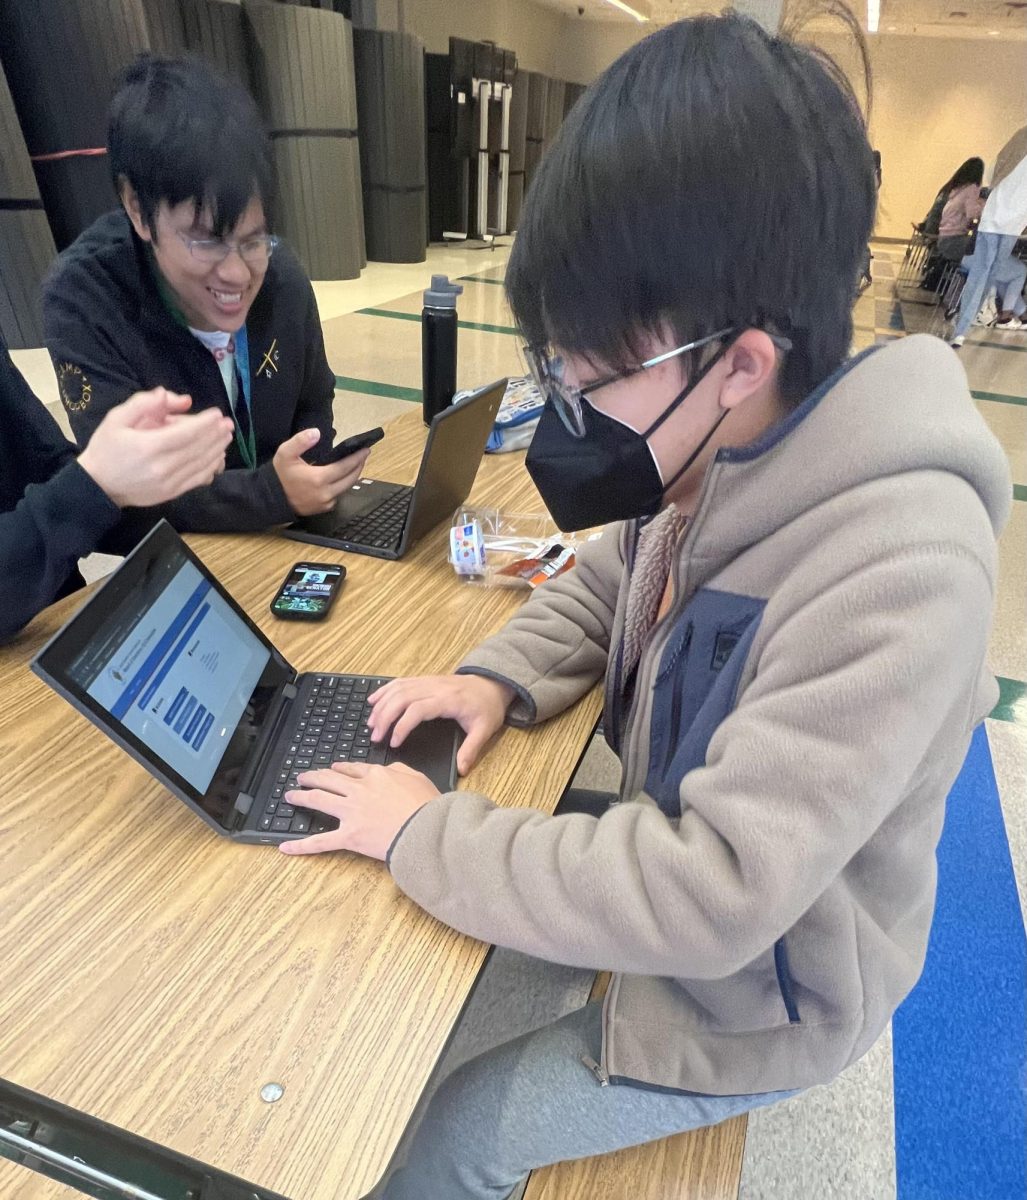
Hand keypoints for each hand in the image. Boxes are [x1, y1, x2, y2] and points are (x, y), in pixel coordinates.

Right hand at [78, 389, 233, 507]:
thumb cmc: (107, 448)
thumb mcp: (117, 418)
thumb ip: (143, 404)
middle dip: (216, 434)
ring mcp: (169, 483)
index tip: (217, 414)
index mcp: (148, 446)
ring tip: (226, 436)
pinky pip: (198, 480)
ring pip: (201, 464)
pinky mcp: (172, 494)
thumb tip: (169, 396)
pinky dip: (210, 467)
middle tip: (228, 423)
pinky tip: (218, 457)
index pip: (186, 434)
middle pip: (198, 448)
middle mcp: (162, 466)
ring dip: (217, 449)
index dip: (205, 423)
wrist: (98, 485)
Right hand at [273, 428, 369, 515]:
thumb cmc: (279, 474)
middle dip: (359, 466)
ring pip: (345, 488)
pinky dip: (342, 486)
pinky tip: (341, 478)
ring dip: (352, 476)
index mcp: (319, 478)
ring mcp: (325, 503)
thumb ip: (301, 441)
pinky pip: (337, 496)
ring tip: (354, 464)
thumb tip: (316, 432)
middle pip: (350, 479)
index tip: (366, 450)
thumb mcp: (286, 453)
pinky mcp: (323, 509)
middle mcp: (326, 493)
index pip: (345, 467)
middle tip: (363, 456)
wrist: (270, 498)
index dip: (357, 458)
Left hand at [279, 762, 439, 858]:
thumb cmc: (427, 806)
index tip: (332, 769)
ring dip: (302, 796)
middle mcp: (359, 790)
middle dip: (314, 777)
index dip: (339, 769)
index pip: (353, 769)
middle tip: (303, 777)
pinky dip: (301, 845)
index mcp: (377, 775)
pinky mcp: (348, 836)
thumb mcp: (418, 778)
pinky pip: (320, 841)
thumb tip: (390, 769)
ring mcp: (351, 812)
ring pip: (319, 799)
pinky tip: (285, 846)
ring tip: (290, 795)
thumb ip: (401, 770)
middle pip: (330, 779)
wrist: (426, 829)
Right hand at [368, 674, 514, 775]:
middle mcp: (435, 688)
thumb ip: (471, 750)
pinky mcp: (425, 680)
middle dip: (385, 717)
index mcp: (448, 701)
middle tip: (375, 737)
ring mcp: (428, 682)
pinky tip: (373, 700)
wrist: (492, 684)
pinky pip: (401, 681)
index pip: (418, 710)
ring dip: (381, 705)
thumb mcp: (484, 730)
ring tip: (370, 723)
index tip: (393, 742)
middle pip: (402, 697)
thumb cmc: (487, 707)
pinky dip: (385, 690)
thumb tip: (461, 770)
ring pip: (398, 689)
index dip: (402, 725)